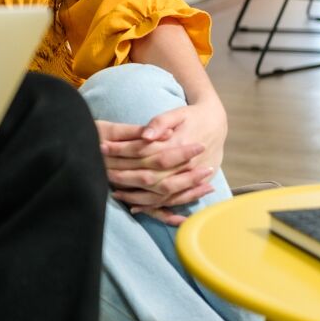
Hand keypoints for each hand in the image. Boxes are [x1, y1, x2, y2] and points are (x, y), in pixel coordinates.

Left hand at [96, 100, 227, 225]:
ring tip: (114, 193)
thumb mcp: (177, 113)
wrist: (216, 124)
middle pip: (149, 177)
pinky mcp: (191, 185)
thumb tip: (145, 135)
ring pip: (158, 194)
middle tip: (102, 173)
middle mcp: (184, 165)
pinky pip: (170, 201)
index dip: (122, 151)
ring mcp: (188, 177)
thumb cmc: (192, 117)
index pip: (145, 152)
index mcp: (179, 145)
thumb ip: (160, 123)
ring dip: (135, 195)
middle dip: (124, 177)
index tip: (102, 148)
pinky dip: (153, 206)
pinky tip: (135, 207)